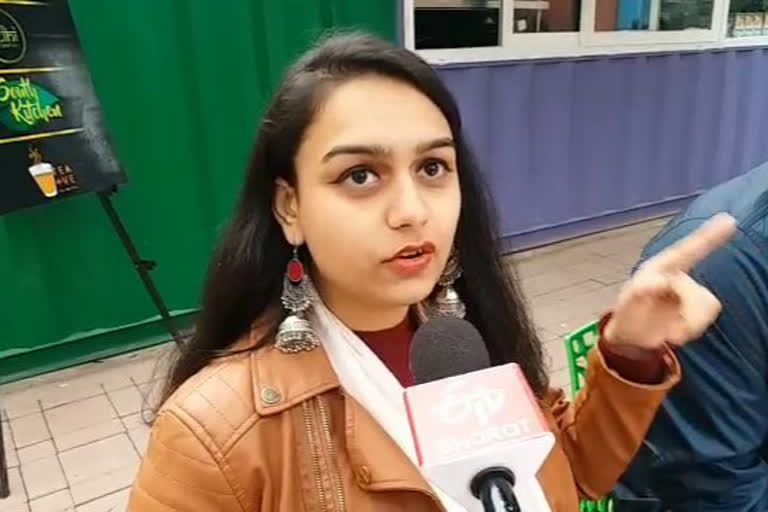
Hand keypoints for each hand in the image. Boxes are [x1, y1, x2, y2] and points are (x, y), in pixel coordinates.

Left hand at [604, 213, 736, 350]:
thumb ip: (641, 291)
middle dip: (686, 311)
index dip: (708, 235)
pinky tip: (674, 335)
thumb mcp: (627, 303)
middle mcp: (678, 276)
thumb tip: (662, 282)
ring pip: (708, 303)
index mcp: (660, 267)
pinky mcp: (696, 308)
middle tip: (667, 327)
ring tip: (671, 335)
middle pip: (698, 290)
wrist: (632, 335)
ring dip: (692, 322)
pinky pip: (707, 315)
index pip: (687, 249)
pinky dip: (692, 328)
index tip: (728, 220)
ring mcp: (689, 292)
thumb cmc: (628, 313)